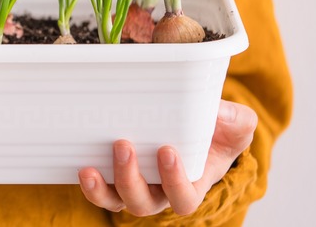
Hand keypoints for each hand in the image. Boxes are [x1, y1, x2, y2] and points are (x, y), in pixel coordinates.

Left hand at [78, 100, 257, 216]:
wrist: (191, 124)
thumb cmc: (217, 130)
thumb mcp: (235, 123)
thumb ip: (236, 120)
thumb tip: (219, 112)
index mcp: (190, 185)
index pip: (183, 198)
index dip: (174, 182)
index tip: (167, 151)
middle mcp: (159, 192)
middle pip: (143, 203)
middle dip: (130, 178)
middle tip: (123, 145)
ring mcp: (133, 186)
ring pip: (115, 200)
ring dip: (101, 189)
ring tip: (89, 169)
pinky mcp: (112, 176)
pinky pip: (98, 190)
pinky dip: (88, 184)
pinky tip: (79, 166)